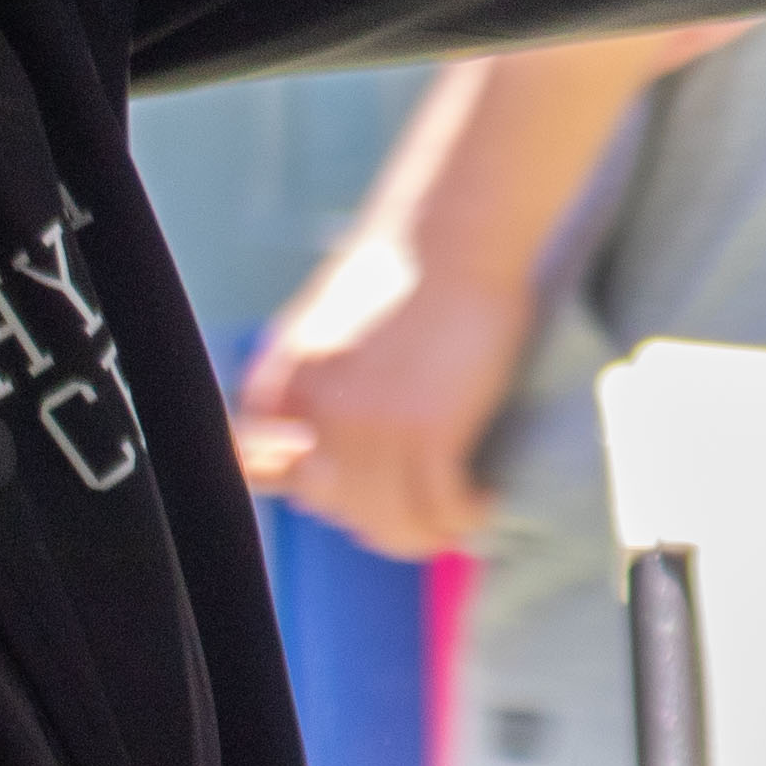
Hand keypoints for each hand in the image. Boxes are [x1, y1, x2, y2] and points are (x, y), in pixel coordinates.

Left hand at [231, 235, 536, 559]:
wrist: (456, 232)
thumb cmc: (406, 267)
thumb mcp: (327, 319)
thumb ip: (312, 375)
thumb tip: (305, 440)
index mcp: (289, 384)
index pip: (281, 476)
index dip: (327, 495)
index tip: (363, 493)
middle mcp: (321, 412)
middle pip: (341, 510)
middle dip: (384, 521)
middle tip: (424, 511)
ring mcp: (372, 425)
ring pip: (391, 522)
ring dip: (427, 533)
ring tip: (457, 518)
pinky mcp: (429, 430)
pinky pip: (441, 508)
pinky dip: (464, 517)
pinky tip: (484, 502)